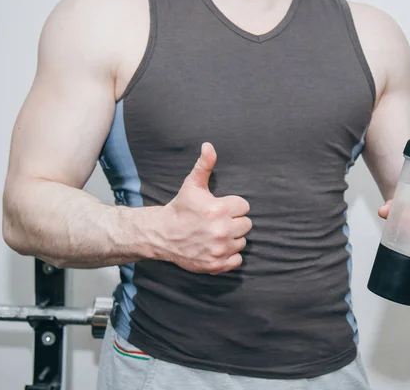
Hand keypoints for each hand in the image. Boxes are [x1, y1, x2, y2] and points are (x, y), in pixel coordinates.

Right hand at [150, 143, 251, 274]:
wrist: (162, 235)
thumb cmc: (181, 208)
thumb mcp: (192, 185)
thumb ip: (205, 165)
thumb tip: (209, 146)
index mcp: (219, 209)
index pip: (244, 207)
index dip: (233, 207)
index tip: (220, 208)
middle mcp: (221, 230)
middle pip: (247, 225)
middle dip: (234, 222)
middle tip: (218, 222)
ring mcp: (219, 249)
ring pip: (242, 242)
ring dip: (232, 239)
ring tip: (216, 234)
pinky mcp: (216, 264)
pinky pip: (237, 260)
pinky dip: (230, 256)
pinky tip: (217, 248)